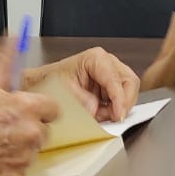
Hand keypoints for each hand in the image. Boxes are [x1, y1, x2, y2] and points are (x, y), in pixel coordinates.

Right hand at [0, 39, 59, 175]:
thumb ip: (5, 60)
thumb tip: (15, 37)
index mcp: (25, 108)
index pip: (52, 110)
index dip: (37, 111)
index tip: (25, 114)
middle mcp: (28, 135)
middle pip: (42, 133)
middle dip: (27, 131)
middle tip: (2, 131)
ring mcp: (21, 161)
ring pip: (29, 156)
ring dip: (16, 153)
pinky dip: (5, 172)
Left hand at [26, 47, 140, 120]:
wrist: (45, 82)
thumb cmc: (53, 80)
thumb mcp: (65, 90)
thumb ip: (82, 100)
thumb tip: (96, 108)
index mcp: (96, 58)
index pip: (116, 80)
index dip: (120, 99)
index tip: (118, 115)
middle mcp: (107, 62)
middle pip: (129, 83)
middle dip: (123, 103)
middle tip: (112, 117)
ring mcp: (111, 72)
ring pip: (128, 91)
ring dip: (117, 106)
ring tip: (100, 114)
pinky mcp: (111, 84)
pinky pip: (122, 97)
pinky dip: (114, 108)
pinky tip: (101, 111)